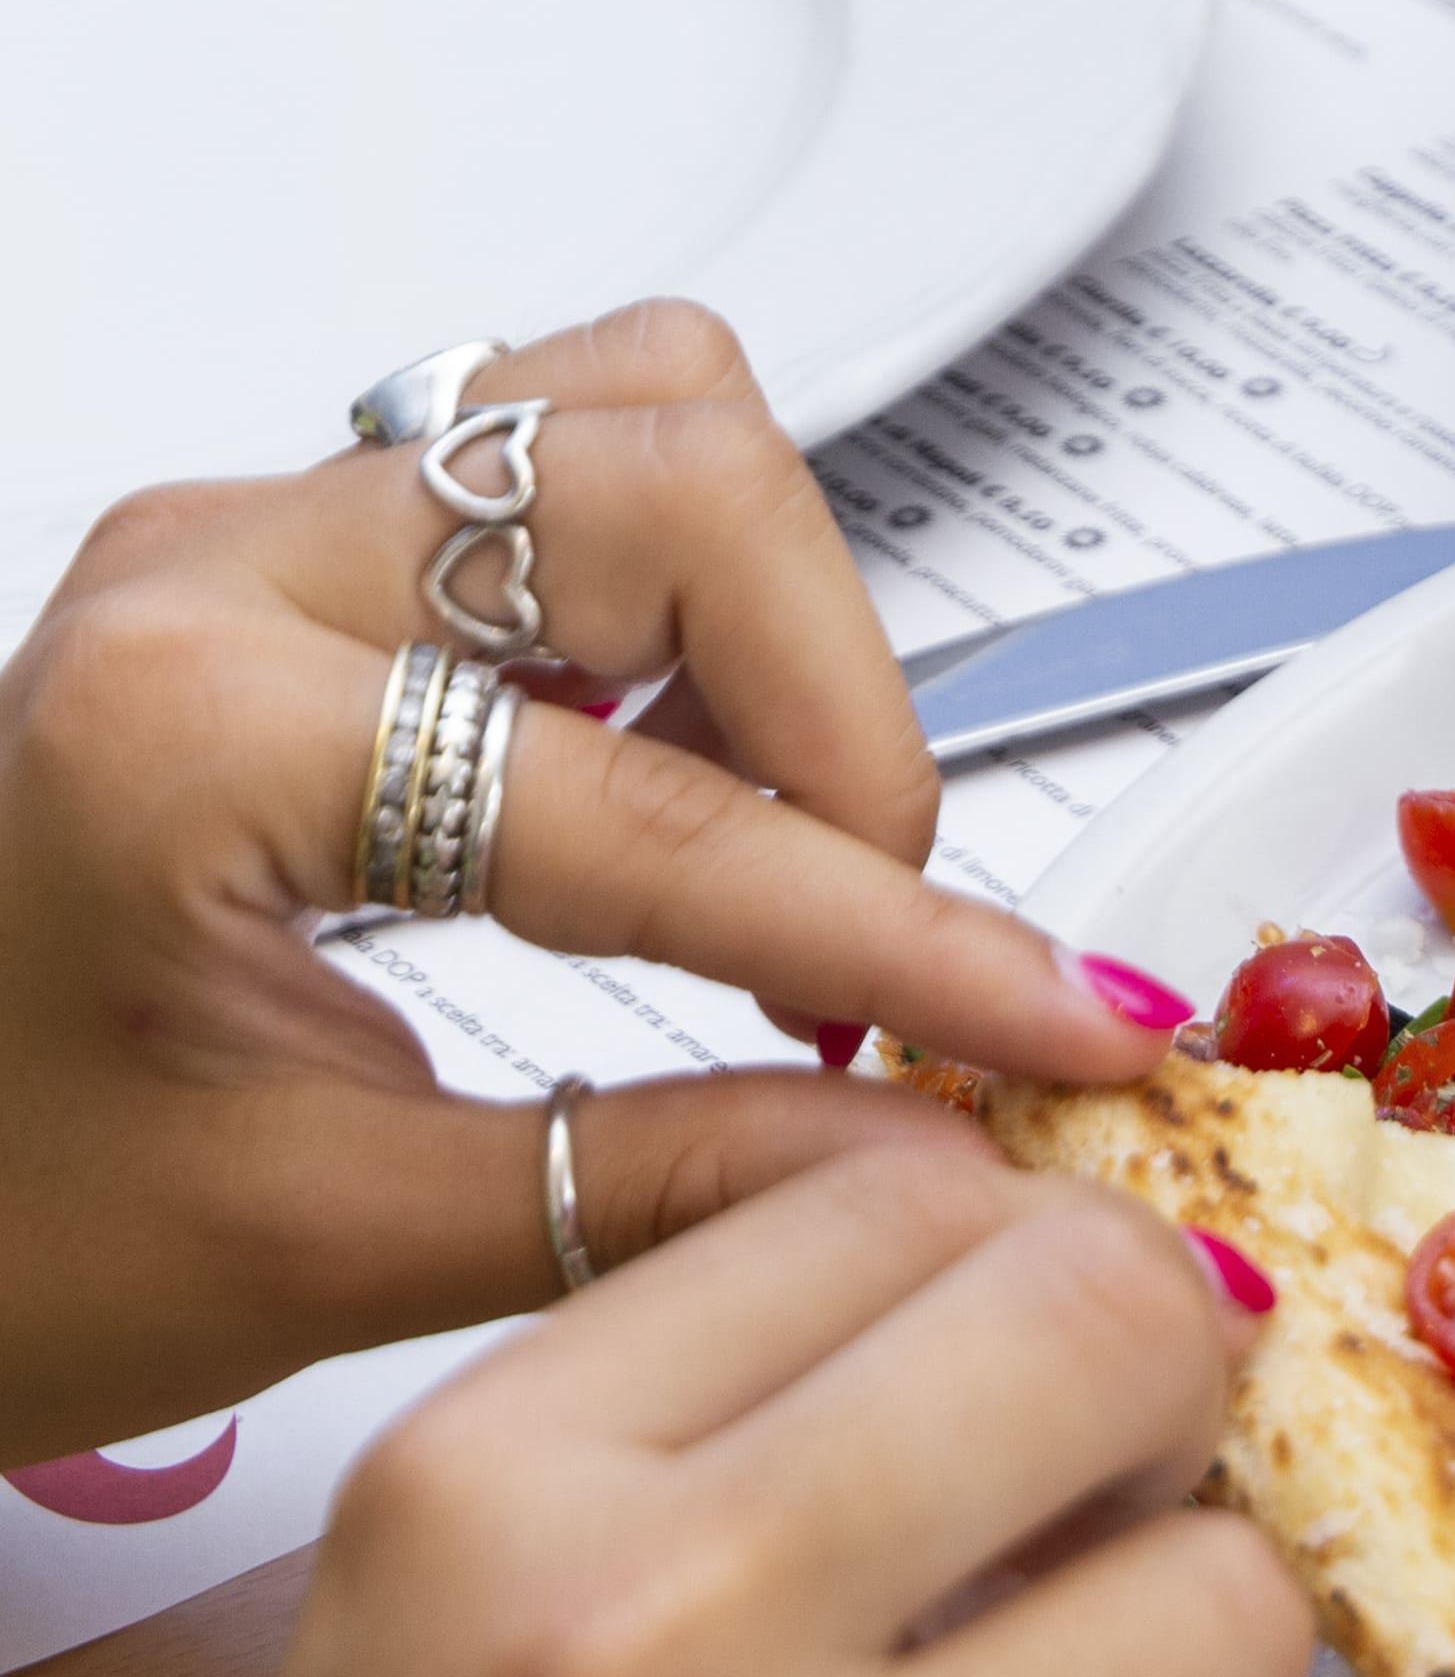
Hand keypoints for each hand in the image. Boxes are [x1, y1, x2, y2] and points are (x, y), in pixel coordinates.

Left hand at [0, 300, 1190, 1462]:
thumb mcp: (314, 1256)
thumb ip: (653, 1193)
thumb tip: (934, 1162)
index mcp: (183, 736)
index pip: (658, 811)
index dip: (900, 932)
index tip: (1049, 1020)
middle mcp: (215, 576)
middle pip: (680, 477)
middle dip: (843, 711)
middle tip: (875, 929)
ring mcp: (252, 542)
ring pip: (641, 420)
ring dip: (779, 622)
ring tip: (788, 843)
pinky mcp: (300, 562)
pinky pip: (575, 464)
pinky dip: (698, 602)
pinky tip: (693, 784)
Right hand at [0, 1154, 1300, 1676]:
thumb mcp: (448, 1634)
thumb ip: (727, 1432)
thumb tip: (1081, 1275)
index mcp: (485, 1490)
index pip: (898, 1187)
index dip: (1030, 1261)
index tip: (1039, 1361)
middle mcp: (634, 1639)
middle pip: (1114, 1324)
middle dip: (1173, 1406)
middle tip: (1122, 1514)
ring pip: (1231, 1612)